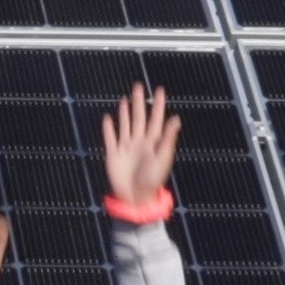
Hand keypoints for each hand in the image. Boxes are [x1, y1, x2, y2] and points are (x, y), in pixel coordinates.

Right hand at [100, 83, 179, 203]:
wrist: (135, 198)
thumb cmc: (152, 180)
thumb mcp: (163, 158)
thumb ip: (168, 138)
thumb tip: (176, 119)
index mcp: (154, 142)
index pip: (157, 118)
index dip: (158, 104)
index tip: (160, 90)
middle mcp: (140, 142)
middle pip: (139, 117)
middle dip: (140, 102)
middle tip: (139, 86)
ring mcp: (126, 147)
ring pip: (125, 124)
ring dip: (125, 111)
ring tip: (126, 98)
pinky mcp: (114, 154)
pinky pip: (110, 138)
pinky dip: (108, 128)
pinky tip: (108, 118)